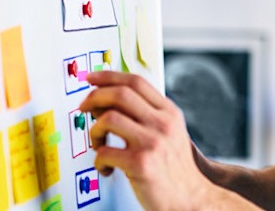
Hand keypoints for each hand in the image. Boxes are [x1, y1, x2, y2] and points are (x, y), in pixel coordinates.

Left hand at [79, 71, 226, 208]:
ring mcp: (152, 142)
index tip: (92, 78)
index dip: (109, 76)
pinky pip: (104, 152)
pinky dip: (98, 160)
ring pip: (108, 118)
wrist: (191, 199)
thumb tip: (105, 101)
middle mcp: (163, 124)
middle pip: (120, 94)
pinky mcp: (140, 164)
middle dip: (94, 97)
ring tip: (98, 145)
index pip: (136, 82)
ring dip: (94, 131)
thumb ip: (146, 116)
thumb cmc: (175, 170)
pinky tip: (107, 168)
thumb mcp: (170, 134)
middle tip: (83, 108)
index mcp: (169, 113)